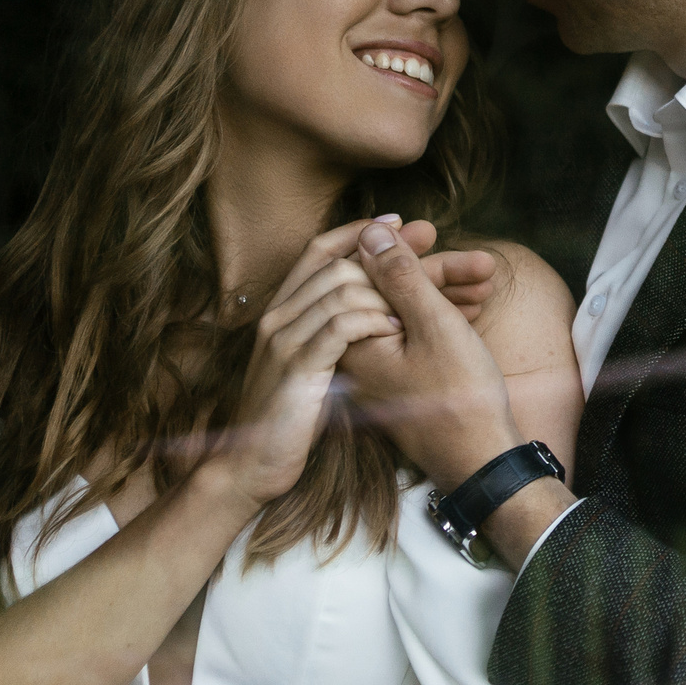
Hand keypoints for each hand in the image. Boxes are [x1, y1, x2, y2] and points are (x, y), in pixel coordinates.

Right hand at [198, 219, 407, 507]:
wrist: (253, 463)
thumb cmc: (293, 416)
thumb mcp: (315, 364)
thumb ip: (334, 328)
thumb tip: (370, 299)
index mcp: (283, 309)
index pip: (319, 249)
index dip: (358, 230)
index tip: (398, 221)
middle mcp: (278, 315)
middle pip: (338, 261)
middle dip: (389, 253)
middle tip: (432, 248)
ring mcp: (284, 339)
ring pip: (342, 288)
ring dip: (388, 292)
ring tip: (415, 310)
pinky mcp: (296, 366)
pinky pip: (341, 325)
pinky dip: (375, 321)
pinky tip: (398, 330)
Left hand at [336, 218, 520, 492]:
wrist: (483, 463)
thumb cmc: (462, 398)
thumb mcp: (435, 326)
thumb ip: (400, 277)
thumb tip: (369, 232)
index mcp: (354, 343)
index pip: (369, 277)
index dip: (405, 251)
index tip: (435, 234)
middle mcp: (358, 358)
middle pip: (389, 294)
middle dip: (436, 274)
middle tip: (481, 264)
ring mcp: (379, 373)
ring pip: (406, 316)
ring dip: (446, 295)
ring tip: (486, 286)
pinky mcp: (400, 384)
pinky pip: (414, 339)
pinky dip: (443, 321)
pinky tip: (473, 310)